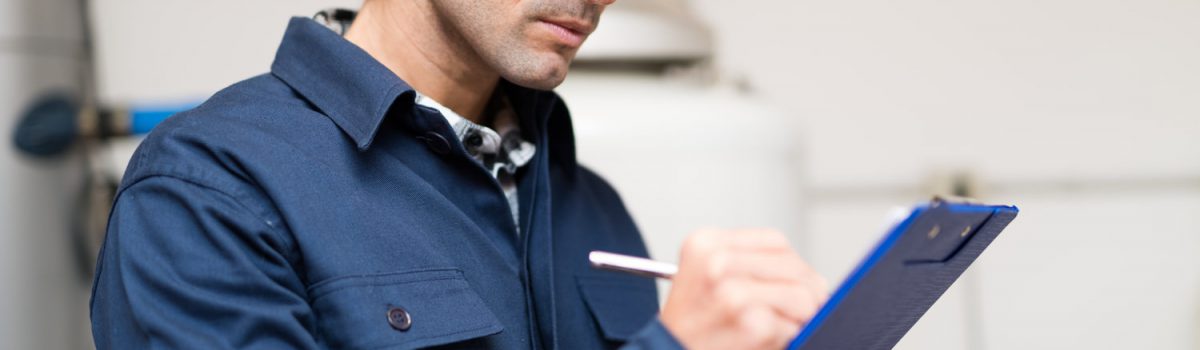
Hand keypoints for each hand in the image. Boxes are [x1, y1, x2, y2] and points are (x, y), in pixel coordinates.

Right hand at [660, 229, 828, 349]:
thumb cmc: (688, 327)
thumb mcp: (704, 278)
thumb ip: (747, 265)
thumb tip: (807, 276)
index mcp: (705, 243)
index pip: (775, 242)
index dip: (792, 266)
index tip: (794, 284)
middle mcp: (717, 263)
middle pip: (794, 268)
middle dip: (805, 294)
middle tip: (797, 313)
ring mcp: (734, 294)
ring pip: (801, 296)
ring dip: (797, 319)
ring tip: (774, 329)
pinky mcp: (751, 324)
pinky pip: (792, 327)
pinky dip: (784, 339)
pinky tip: (759, 343)